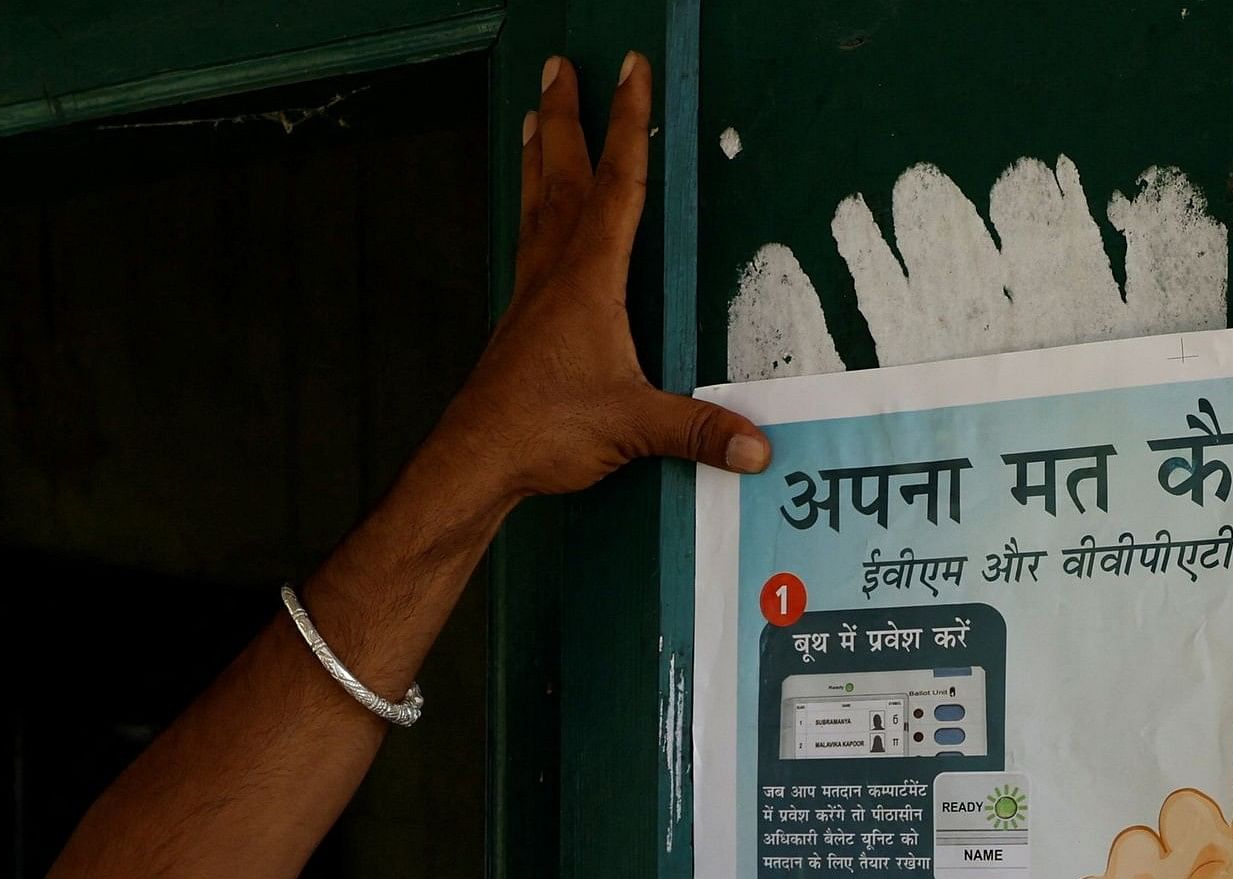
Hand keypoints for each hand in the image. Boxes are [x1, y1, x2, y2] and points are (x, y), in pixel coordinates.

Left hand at [425, 54, 769, 503]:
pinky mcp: (520, 319)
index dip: (628, 123)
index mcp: (589, 277)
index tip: (631, 69)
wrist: (476, 458)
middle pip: (562, 174)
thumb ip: (697, 430)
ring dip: (539, 154)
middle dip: (565, 116)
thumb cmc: (544, 430)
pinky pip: (528, 241)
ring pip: (536, 203)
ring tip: (532, 115)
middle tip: (558, 66)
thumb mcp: (633, 426)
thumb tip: (756, 447)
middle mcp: (555, 271)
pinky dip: (532, 208)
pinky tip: (534, 215)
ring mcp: (532, 292)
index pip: (618, 183)